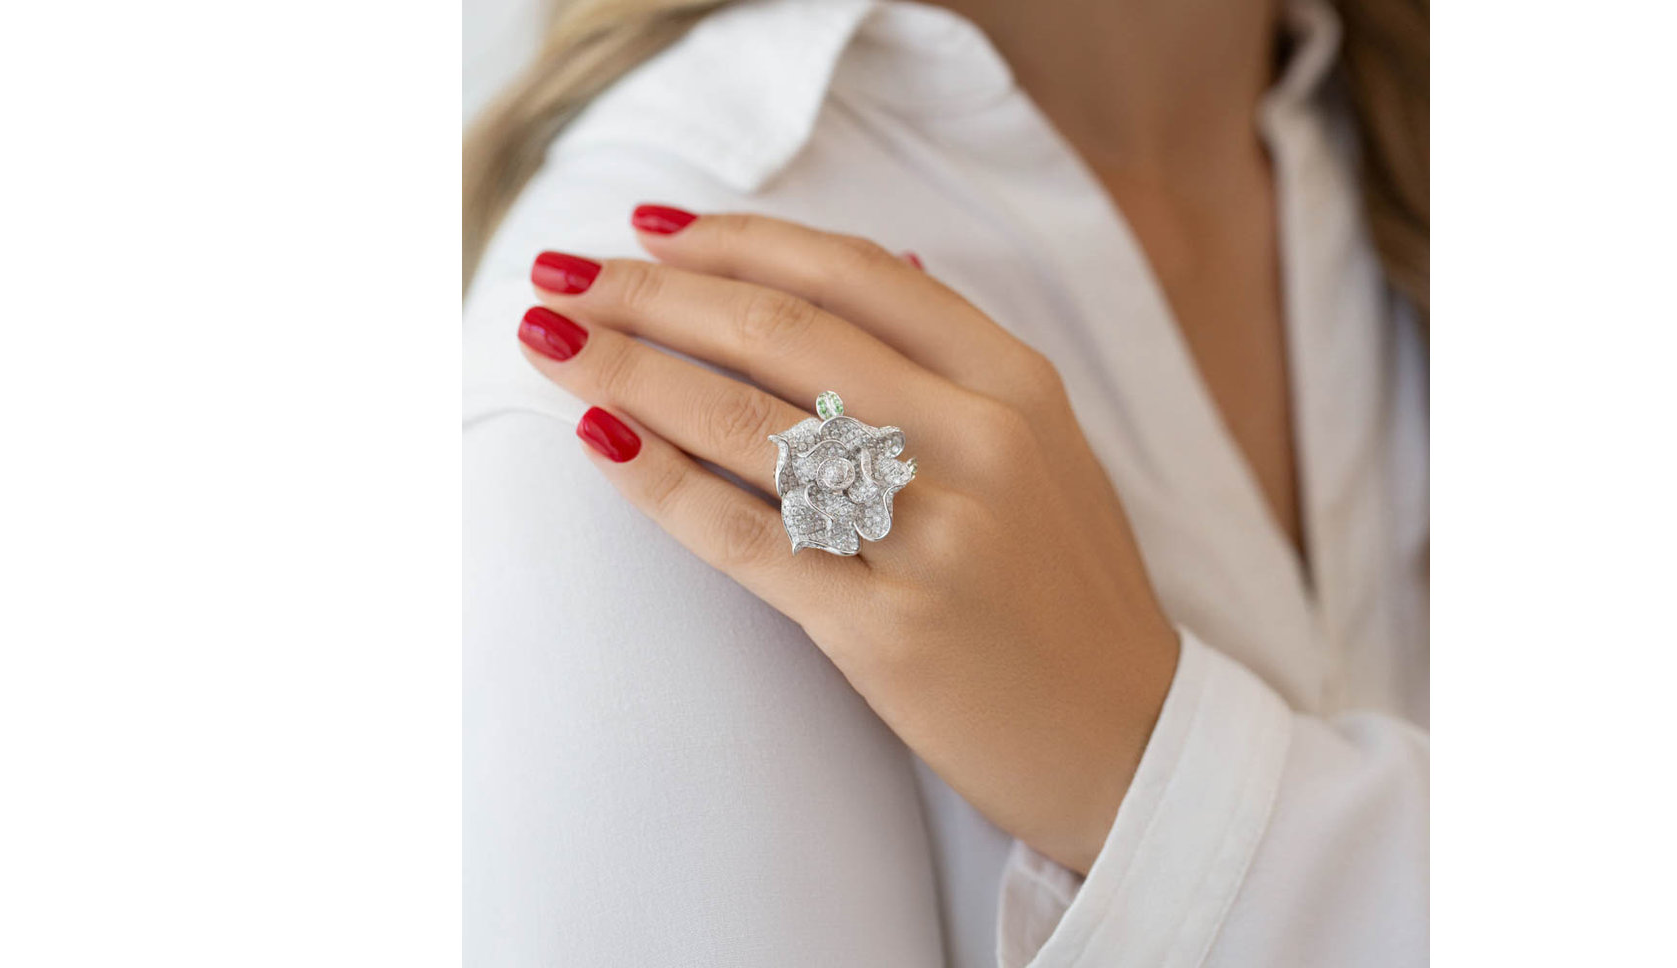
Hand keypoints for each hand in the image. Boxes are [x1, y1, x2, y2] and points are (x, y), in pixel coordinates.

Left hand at [519, 206, 1178, 872]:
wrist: (1127, 743)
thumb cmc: (1068, 591)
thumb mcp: (1048, 450)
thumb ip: (960, 359)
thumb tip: (876, 258)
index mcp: (1016, 383)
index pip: (850, 273)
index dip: (735, 239)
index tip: (648, 228)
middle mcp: (978, 441)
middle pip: (779, 331)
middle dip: (650, 293)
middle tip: (560, 275)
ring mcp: (933, 534)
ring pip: (745, 422)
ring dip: (626, 370)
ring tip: (548, 343)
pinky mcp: (885, 627)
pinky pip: (741, 535)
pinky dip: (657, 481)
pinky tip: (598, 441)